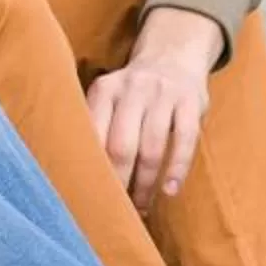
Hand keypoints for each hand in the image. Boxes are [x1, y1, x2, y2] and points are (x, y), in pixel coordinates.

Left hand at [86, 9, 219, 211]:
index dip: (91, 170)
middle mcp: (132, 88)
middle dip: (118, 183)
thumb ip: (95, 125)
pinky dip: (177, 168)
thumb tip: (74, 177)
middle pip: (120, 145)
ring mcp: (164, 93)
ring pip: (151, 147)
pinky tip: (170, 190)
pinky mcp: (191, 101)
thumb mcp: (109, 97)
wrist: (174, 54)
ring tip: (142, 207)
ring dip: (145, 183)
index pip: (92, 136)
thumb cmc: (133, 93)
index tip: (89, 198)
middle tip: (116, 211)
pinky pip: (185, 139)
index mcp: (104, 89)